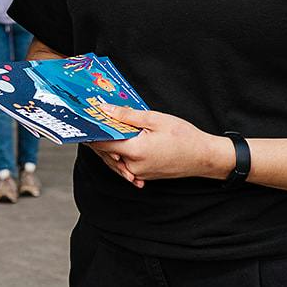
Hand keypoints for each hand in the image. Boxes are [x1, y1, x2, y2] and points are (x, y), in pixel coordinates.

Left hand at [87, 106, 232, 187]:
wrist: (204, 157)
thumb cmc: (184, 137)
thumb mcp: (155, 119)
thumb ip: (127, 116)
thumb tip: (105, 110)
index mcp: (135, 151)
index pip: (102, 144)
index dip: (90, 133)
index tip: (82, 123)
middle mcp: (134, 166)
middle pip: (107, 153)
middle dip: (99, 138)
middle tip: (93, 122)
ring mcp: (140, 173)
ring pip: (115, 160)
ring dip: (109, 147)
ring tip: (106, 129)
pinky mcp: (145, 176)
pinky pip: (126, 166)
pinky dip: (120, 155)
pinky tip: (120, 144)